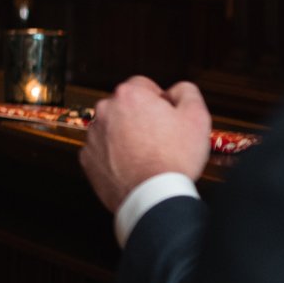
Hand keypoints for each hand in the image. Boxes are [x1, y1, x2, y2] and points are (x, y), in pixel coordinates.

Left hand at [80, 77, 211, 213]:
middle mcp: (105, 111)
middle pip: (125, 106)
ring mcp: (93, 135)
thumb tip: (176, 90)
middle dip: (140, 117)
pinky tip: (132, 165)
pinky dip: (113, 155)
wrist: (152, 196)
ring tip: (146, 154)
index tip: (166, 117)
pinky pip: (102, 150)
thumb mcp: (196, 117)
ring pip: (112, 128)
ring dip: (125, 135)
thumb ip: (186, 92)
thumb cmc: (174, 159)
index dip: (159, 101)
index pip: (144, 86)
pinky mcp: (87, 158)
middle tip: (159, 138)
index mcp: (129, 95)